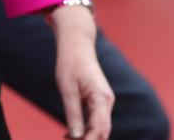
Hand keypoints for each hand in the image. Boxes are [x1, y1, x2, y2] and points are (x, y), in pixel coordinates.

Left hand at [48, 6, 114, 138]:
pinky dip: (87, 129)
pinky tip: (70, 133)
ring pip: (100, 128)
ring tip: (67, 139)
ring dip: (87, 137)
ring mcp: (105, 101)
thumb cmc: (70, 63)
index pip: (98, 129)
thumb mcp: (67, 88)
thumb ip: (73, 114)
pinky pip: (96, 120)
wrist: (76, 43)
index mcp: (101, 98)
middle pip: (102, 132)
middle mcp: (107, 102)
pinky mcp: (99, 100)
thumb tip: (76, 137)